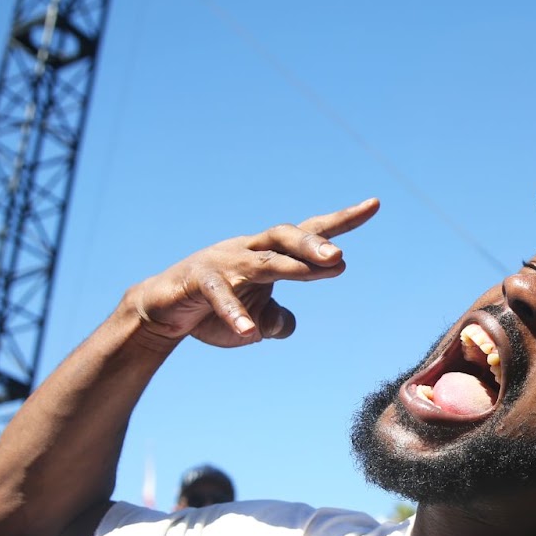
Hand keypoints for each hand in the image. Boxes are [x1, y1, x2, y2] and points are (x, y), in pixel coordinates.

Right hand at [125, 199, 380, 347]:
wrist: (161, 312)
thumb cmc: (212, 311)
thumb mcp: (254, 322)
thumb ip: (276, 321)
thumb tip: (288, 323)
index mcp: (267, 254)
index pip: (309, 233)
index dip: (342, 220)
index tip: (375, 203)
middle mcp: (248, 249)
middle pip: (286, 236)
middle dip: (315, 244)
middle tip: (341, 256)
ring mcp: (222, 261)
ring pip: (262, 259)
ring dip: (294, 266)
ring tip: (326, 270)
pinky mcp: (197, 280)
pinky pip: (220, 295)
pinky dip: (235, 314)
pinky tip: (249, 332)